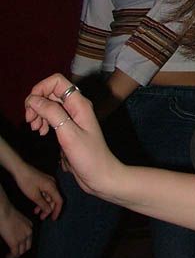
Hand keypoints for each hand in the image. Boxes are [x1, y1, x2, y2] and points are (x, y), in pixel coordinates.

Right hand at [0, 199, 32, 257]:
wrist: (4, 212)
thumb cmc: (7, 212)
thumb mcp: (17, 219)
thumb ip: (18, 226)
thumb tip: (12, 232)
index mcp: (29, 225)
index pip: (29, 238)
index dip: (24, 244)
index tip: (18, 246)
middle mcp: (28, 232)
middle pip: (27, 246)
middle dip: (21, 251)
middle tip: (14, 253)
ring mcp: (22, 237)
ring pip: (21, 252)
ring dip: (15, 255)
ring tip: (10, 256)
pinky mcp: (15, 242)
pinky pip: (15, 253)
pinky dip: (11, 257)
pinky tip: (7, 256)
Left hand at [13, 162, 62, 220]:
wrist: (20, 169)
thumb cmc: (27, 182)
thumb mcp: (34, 196)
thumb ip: (43, 204)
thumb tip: (49, 211)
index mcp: (52, 187)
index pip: (59, 201)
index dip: (57, 211)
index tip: (53, 219)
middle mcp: (53, 184)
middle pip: (54, 199)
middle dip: (49, 209)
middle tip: (42, 217)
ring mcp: (48, 182)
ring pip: (49, 196)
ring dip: (44, 205)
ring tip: (37, 213)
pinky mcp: (44, 181)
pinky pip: (46, 192)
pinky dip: (42, 199)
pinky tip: (36, 206)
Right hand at [25, 73, 123, 198]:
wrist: (101, 175)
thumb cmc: (88, 157)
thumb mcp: (68, 134)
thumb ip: (52, 114)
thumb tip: (34, 99)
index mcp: (79, 104)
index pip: (57, 81)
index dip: (40, 89)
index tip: (31, 107)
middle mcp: (76, 106)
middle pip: (51, 92)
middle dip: (36, 103)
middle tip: (31, 122)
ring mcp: (73, 117)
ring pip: (50, 104)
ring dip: (38, 113)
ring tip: (37, 129)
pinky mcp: (69, 127)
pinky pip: (52, 116)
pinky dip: (44, 121)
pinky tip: (42, 133)